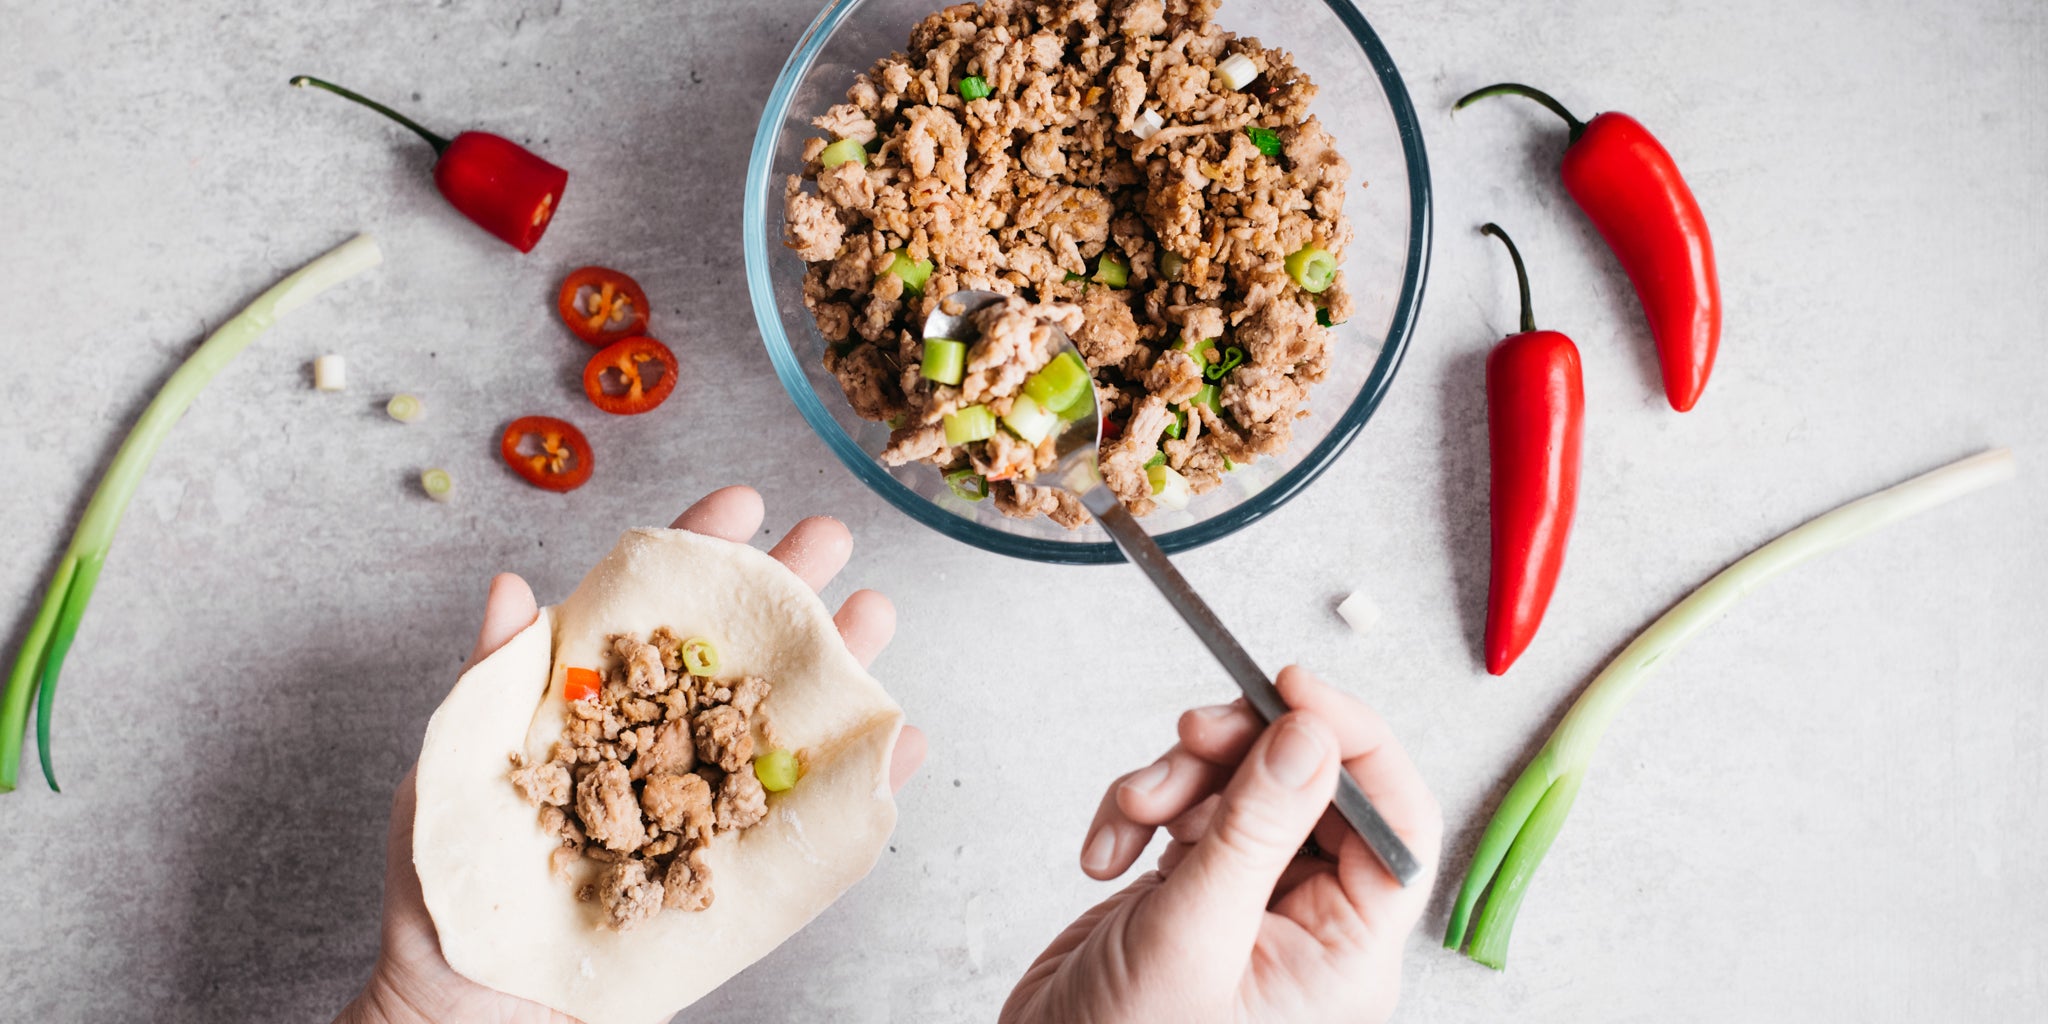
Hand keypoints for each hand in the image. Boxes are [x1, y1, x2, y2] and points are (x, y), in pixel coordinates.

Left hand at [336, 486, 928, 1023]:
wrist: (476, 1007)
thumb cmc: (449, 887)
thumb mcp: (453, 768)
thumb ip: (492, 679)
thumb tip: (512, 586)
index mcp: (596, 705)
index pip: (654, 611)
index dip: (700, 552)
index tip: (742, 502)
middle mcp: (662, 745)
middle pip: (737, 653)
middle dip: (789, 589)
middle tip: (830, 536)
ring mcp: (706, 808)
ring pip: (787, 724)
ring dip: (840, 669)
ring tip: (879, 616)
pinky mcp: (739, 878)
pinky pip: (816, 825)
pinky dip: (866, 784)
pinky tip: (902, 741)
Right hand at [1001, 667, 1440, 1023]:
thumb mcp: (1192, 935)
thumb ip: (1255, 829)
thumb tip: (1312, 735)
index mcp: (1347, 954)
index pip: (1394, 820)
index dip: (1352, 740)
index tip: (1291, 689)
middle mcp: (1311, 926)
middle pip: (1312, 788)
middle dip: (1242, 752)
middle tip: (1192, 733)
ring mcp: (1252, 906)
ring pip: (1244, 788)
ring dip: (1181, 779)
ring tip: (1135, 808)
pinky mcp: (1195, 893)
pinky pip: (1188, 814)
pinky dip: (1142, 812)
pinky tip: (1107, 852)